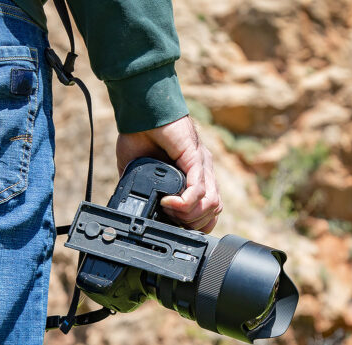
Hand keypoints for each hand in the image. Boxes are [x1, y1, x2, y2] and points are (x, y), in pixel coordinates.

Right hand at [115, 115, 221, 232]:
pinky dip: (184, 203)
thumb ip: (144, 190)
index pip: (209, 209)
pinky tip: (168, 202)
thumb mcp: (141, 172)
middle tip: (170, 218)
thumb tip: (137, 209)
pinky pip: (198, 189)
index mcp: (194, 175)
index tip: (173, 224)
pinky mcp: (195, 158)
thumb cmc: (139, 136)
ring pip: (211, 204)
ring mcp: (202, 165)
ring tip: (169, 211)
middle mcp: (203, 171)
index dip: (194, 223)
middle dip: (192, 223)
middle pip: (213, 210)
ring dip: (189, 216)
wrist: (140, 112)